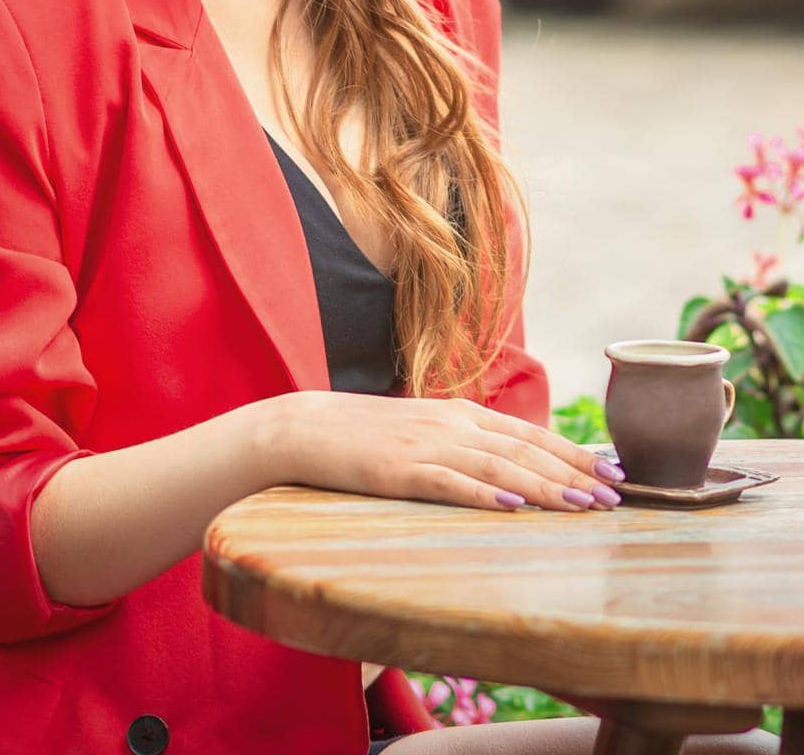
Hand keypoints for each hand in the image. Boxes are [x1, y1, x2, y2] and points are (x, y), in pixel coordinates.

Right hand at [273, 391, 623, 512]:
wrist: (306, 428)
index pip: (528, 433)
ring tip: (581, 504)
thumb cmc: (367, 437)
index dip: (573, 451)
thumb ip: (465, 445)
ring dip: (543, 487)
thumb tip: (511, 472)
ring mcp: (426, 446)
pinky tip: (511, 507)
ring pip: (497, 467)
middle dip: (573, 472)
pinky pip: (449, 484)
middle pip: (523, 449)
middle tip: (615, 495)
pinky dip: (482, 495)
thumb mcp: (424, 431)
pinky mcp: (399, 471)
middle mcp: (451, 424)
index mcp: (459, 414)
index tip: (613, 470)